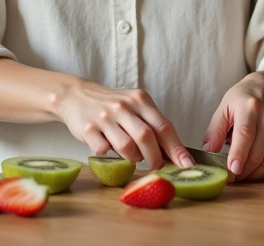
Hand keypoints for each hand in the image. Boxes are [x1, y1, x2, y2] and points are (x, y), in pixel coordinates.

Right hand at [55, 78, 192, 169]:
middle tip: (158, 166)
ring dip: (133, 158)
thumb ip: (153, 125)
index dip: (177, 148)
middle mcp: (124, 106)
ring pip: (126, 146)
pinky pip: (103, 150)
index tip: (187, 164)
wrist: (77, 96)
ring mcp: (105, 117)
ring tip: (133, 156)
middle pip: (147, 137)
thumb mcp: (135, 106)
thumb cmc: (114, 107)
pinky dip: (109, 155)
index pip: (164, 126)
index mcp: (141, 100)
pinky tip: (109, 148)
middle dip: (156, 158)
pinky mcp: (88, 129)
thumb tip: (175, 154)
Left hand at [203, 72, 263, 181]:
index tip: (232, 170)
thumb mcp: (224, 109)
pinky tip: (261, 160)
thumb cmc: (243, 101)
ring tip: (244, 168)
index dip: (239, 154)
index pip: (245, 134)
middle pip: (257, 153)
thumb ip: (214, 131)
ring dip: (255, 172)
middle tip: (232, 176)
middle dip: (242, 171)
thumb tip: (208, 152)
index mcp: (250, 106)